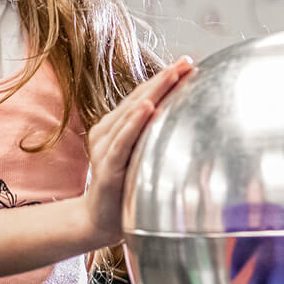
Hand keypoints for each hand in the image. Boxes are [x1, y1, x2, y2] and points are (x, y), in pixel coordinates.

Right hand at [83, 56, 194, 246]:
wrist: (96, 221)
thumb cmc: (122, 188)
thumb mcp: (139, 158)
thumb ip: (151, 139)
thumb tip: (185, 123)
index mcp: (116, 127)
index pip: (143, 96)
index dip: (164, 78)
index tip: (187, 63)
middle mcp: (108, 131)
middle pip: (139, 98)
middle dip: (164, 79)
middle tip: (186, 62)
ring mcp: (105, 147)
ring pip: (131, 114)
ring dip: (153, 92)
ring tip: (171, 75)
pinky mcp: (107, 167)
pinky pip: (122, 142)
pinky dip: (134, 123)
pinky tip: (147, 108)